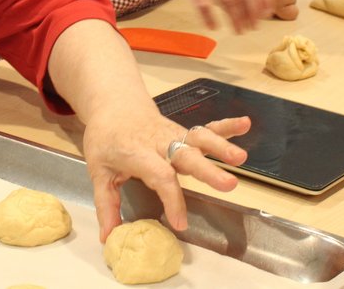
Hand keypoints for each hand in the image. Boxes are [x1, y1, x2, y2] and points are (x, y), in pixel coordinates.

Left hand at [82, 107, 249, 241]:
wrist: (113, 105)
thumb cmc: (106, 139)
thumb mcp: (98, 170)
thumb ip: (106, 203)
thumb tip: (108, 237)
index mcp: (137, 152)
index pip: (160, 176)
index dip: (172, 199)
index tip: (180, 223)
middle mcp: (159, 142)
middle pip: (185, 155)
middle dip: (208, 171)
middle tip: (228, 185)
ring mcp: (174, 135)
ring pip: (199, 138)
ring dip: (221, 146)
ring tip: (241, 158)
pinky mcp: (184, 132)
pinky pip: (206, 128)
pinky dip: (226, 126)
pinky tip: (245, 124)